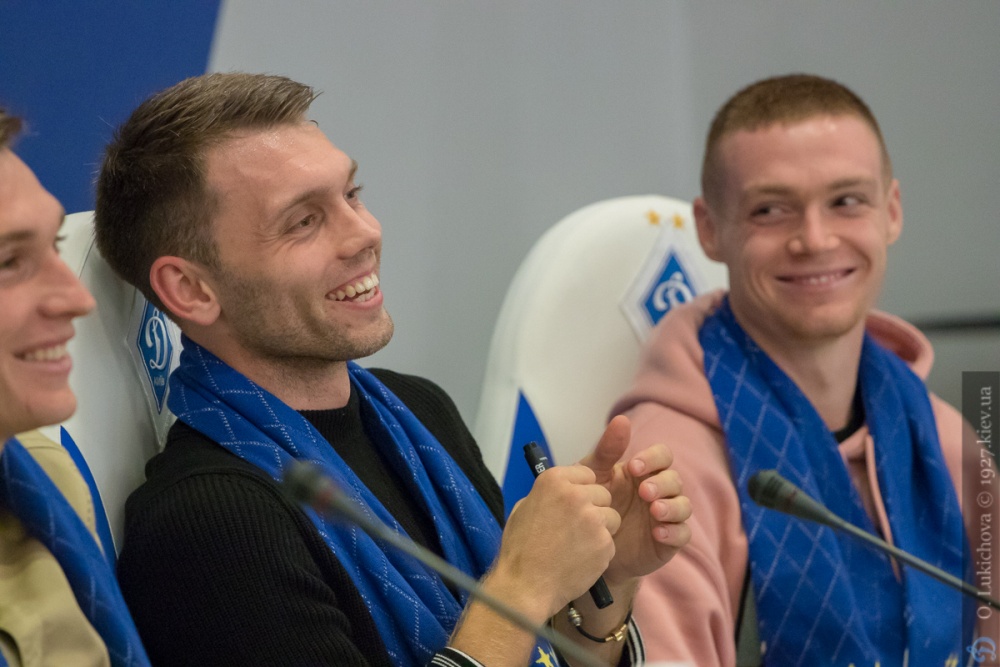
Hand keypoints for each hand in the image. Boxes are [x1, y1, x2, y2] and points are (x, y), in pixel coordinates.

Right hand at [489, 463, 621, 620]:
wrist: (526, 586)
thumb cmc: (520, 549)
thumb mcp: (524, 508)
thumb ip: (549, 495)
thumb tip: (564, 491)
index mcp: (554, 480)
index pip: (587, 473)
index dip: (583, 489)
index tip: (575, 502)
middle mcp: (576, 494)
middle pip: (603, 493)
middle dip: (594, 508)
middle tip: (577, 527)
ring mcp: (592, 518)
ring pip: (612, 516)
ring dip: (601, 529)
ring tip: (579, 545)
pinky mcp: (604, 542)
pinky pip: (610, 541)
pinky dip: (600, 551)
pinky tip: (581, 560)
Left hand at [578, 415, 691, 585]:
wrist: (588, 543)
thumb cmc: (593, 503)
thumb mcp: (594, 476)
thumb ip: (607, 450)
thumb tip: (622, 420)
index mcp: (645, 472)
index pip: (662, 456)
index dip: (654, 458)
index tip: (634, 467)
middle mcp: (660, 491)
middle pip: (675, 480)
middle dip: (662, 484)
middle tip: (644, 492)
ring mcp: (666, 516)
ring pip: (684, 506)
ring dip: (673, 506)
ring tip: (655, 511)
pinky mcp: (668, 540)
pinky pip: (683, 534)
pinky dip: (674, 532)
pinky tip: (658, 533)